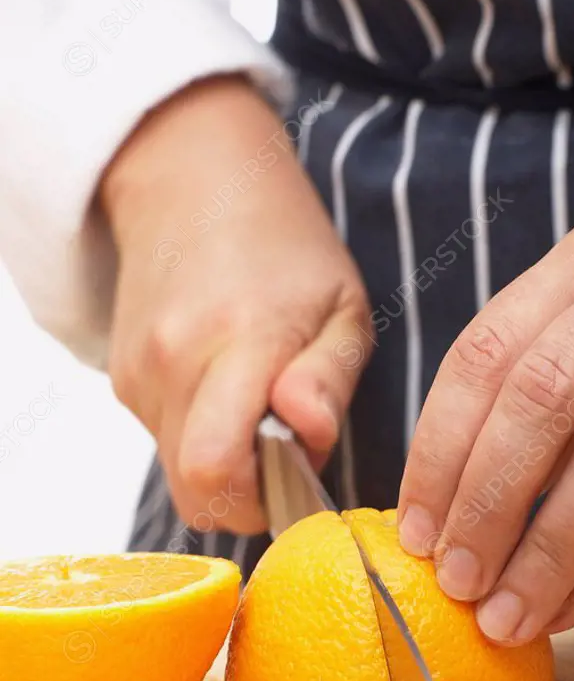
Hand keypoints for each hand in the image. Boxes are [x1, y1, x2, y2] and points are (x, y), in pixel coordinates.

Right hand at [101, 76, 370, 533]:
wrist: (191, 179)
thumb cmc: (284, 243)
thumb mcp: (342, 305)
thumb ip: (329, 379)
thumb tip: (307, 437)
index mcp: (241, 341)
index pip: (220, 470)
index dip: (263, 501)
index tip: (299, 476)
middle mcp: (175, 362)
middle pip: (196, 492)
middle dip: (248, 496)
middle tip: (283, 451)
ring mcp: (140, 374)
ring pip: (180, 472)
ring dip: (226, 462)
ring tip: (255, 402)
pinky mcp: (124, 380)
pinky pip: (165, 442)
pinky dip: (201, 435)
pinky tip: (223, 386)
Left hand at [398, 211, 573, 640]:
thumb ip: (528, 381)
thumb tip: (441, 510)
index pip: (484, 355)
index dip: (437, 451)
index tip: (413, 530)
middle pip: (541, 400)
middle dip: (486, 503)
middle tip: (455, 581)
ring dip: (548, 551)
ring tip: (505, 615)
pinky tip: (567, 607)